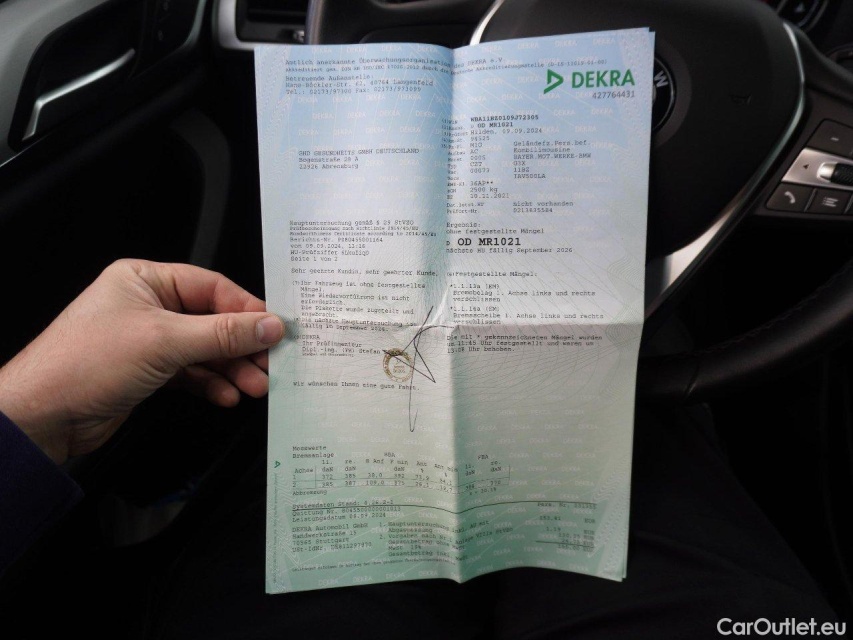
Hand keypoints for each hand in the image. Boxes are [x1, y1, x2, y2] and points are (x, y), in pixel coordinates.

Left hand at [0, 259, 283, 463]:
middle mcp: (149, 305)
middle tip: (270, 365)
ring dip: (231, 369)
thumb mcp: (165, 341)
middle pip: (212, 320)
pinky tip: (227, 396)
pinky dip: (211, 384)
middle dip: (242, 346)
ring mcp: (149, 340)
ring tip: (255, 387)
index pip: (211, 287)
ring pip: (205, 350)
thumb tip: (271, 325)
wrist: (43, 416)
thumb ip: (223, 334)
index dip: (247, 309)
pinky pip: (192, 373)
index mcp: (146, 279)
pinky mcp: (149, 372)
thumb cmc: (88, 363)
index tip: (276, 329)